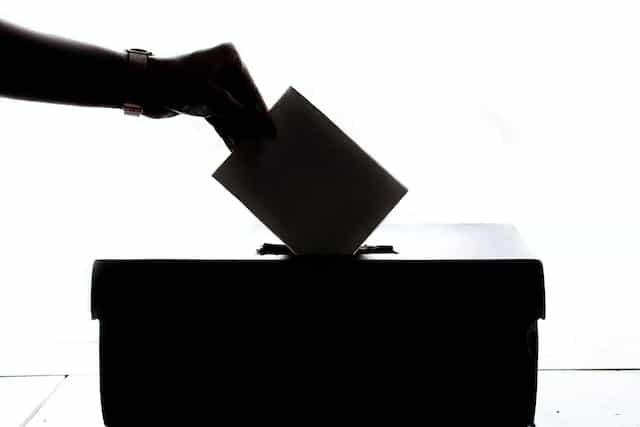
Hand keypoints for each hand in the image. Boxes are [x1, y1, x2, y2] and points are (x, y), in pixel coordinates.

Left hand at [145, 43, 272, 149]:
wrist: (141, 87)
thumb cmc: (178, 83)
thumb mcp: (215, 99)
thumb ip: (242, 115)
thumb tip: (265, 128)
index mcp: (229, 57)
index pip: (251, 89)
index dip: (261, 112)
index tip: (273, 131)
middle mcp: (222, 69)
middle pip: (243, 102)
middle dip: (251, 124)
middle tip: (264, 143)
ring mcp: (212, 85)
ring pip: (232, 112)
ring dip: (239, 130)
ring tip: (251, 149)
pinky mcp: (202, 100)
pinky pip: (219, 118)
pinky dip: (226, 131)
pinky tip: (234, 146)